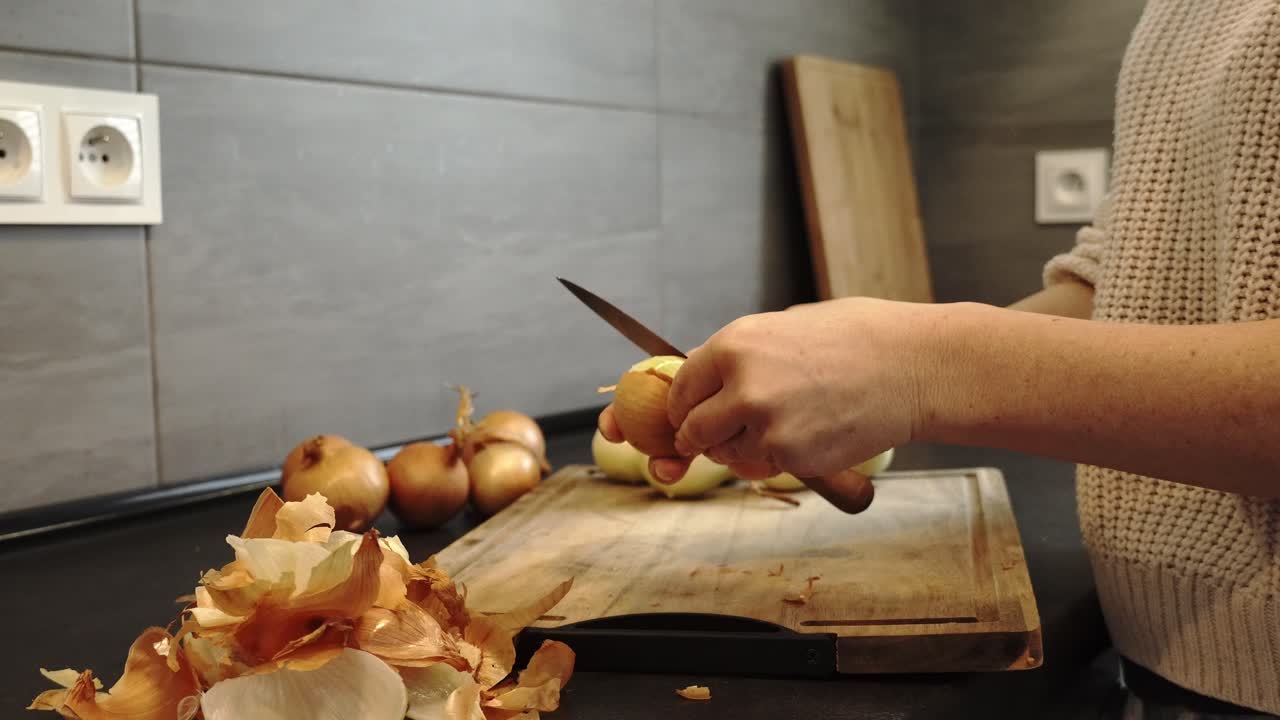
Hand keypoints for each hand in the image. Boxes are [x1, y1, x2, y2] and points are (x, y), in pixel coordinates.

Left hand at [600, 297, 942, 482]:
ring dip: (741, 448)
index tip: (688, 414)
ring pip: (727, 453)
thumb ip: (739, 352)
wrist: (913, 367)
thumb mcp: (787, 324)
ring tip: (781, 425)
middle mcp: (742, 387)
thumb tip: (697, 366)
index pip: (681, 387)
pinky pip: (765, 467)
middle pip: (693, 428)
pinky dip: (777, 459)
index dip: (683, 405)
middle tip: (717, 435)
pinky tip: (809, 434)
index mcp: (735, 344)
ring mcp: (766, 427)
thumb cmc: (858, 338)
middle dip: (701, 435)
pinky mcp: (792, 458)